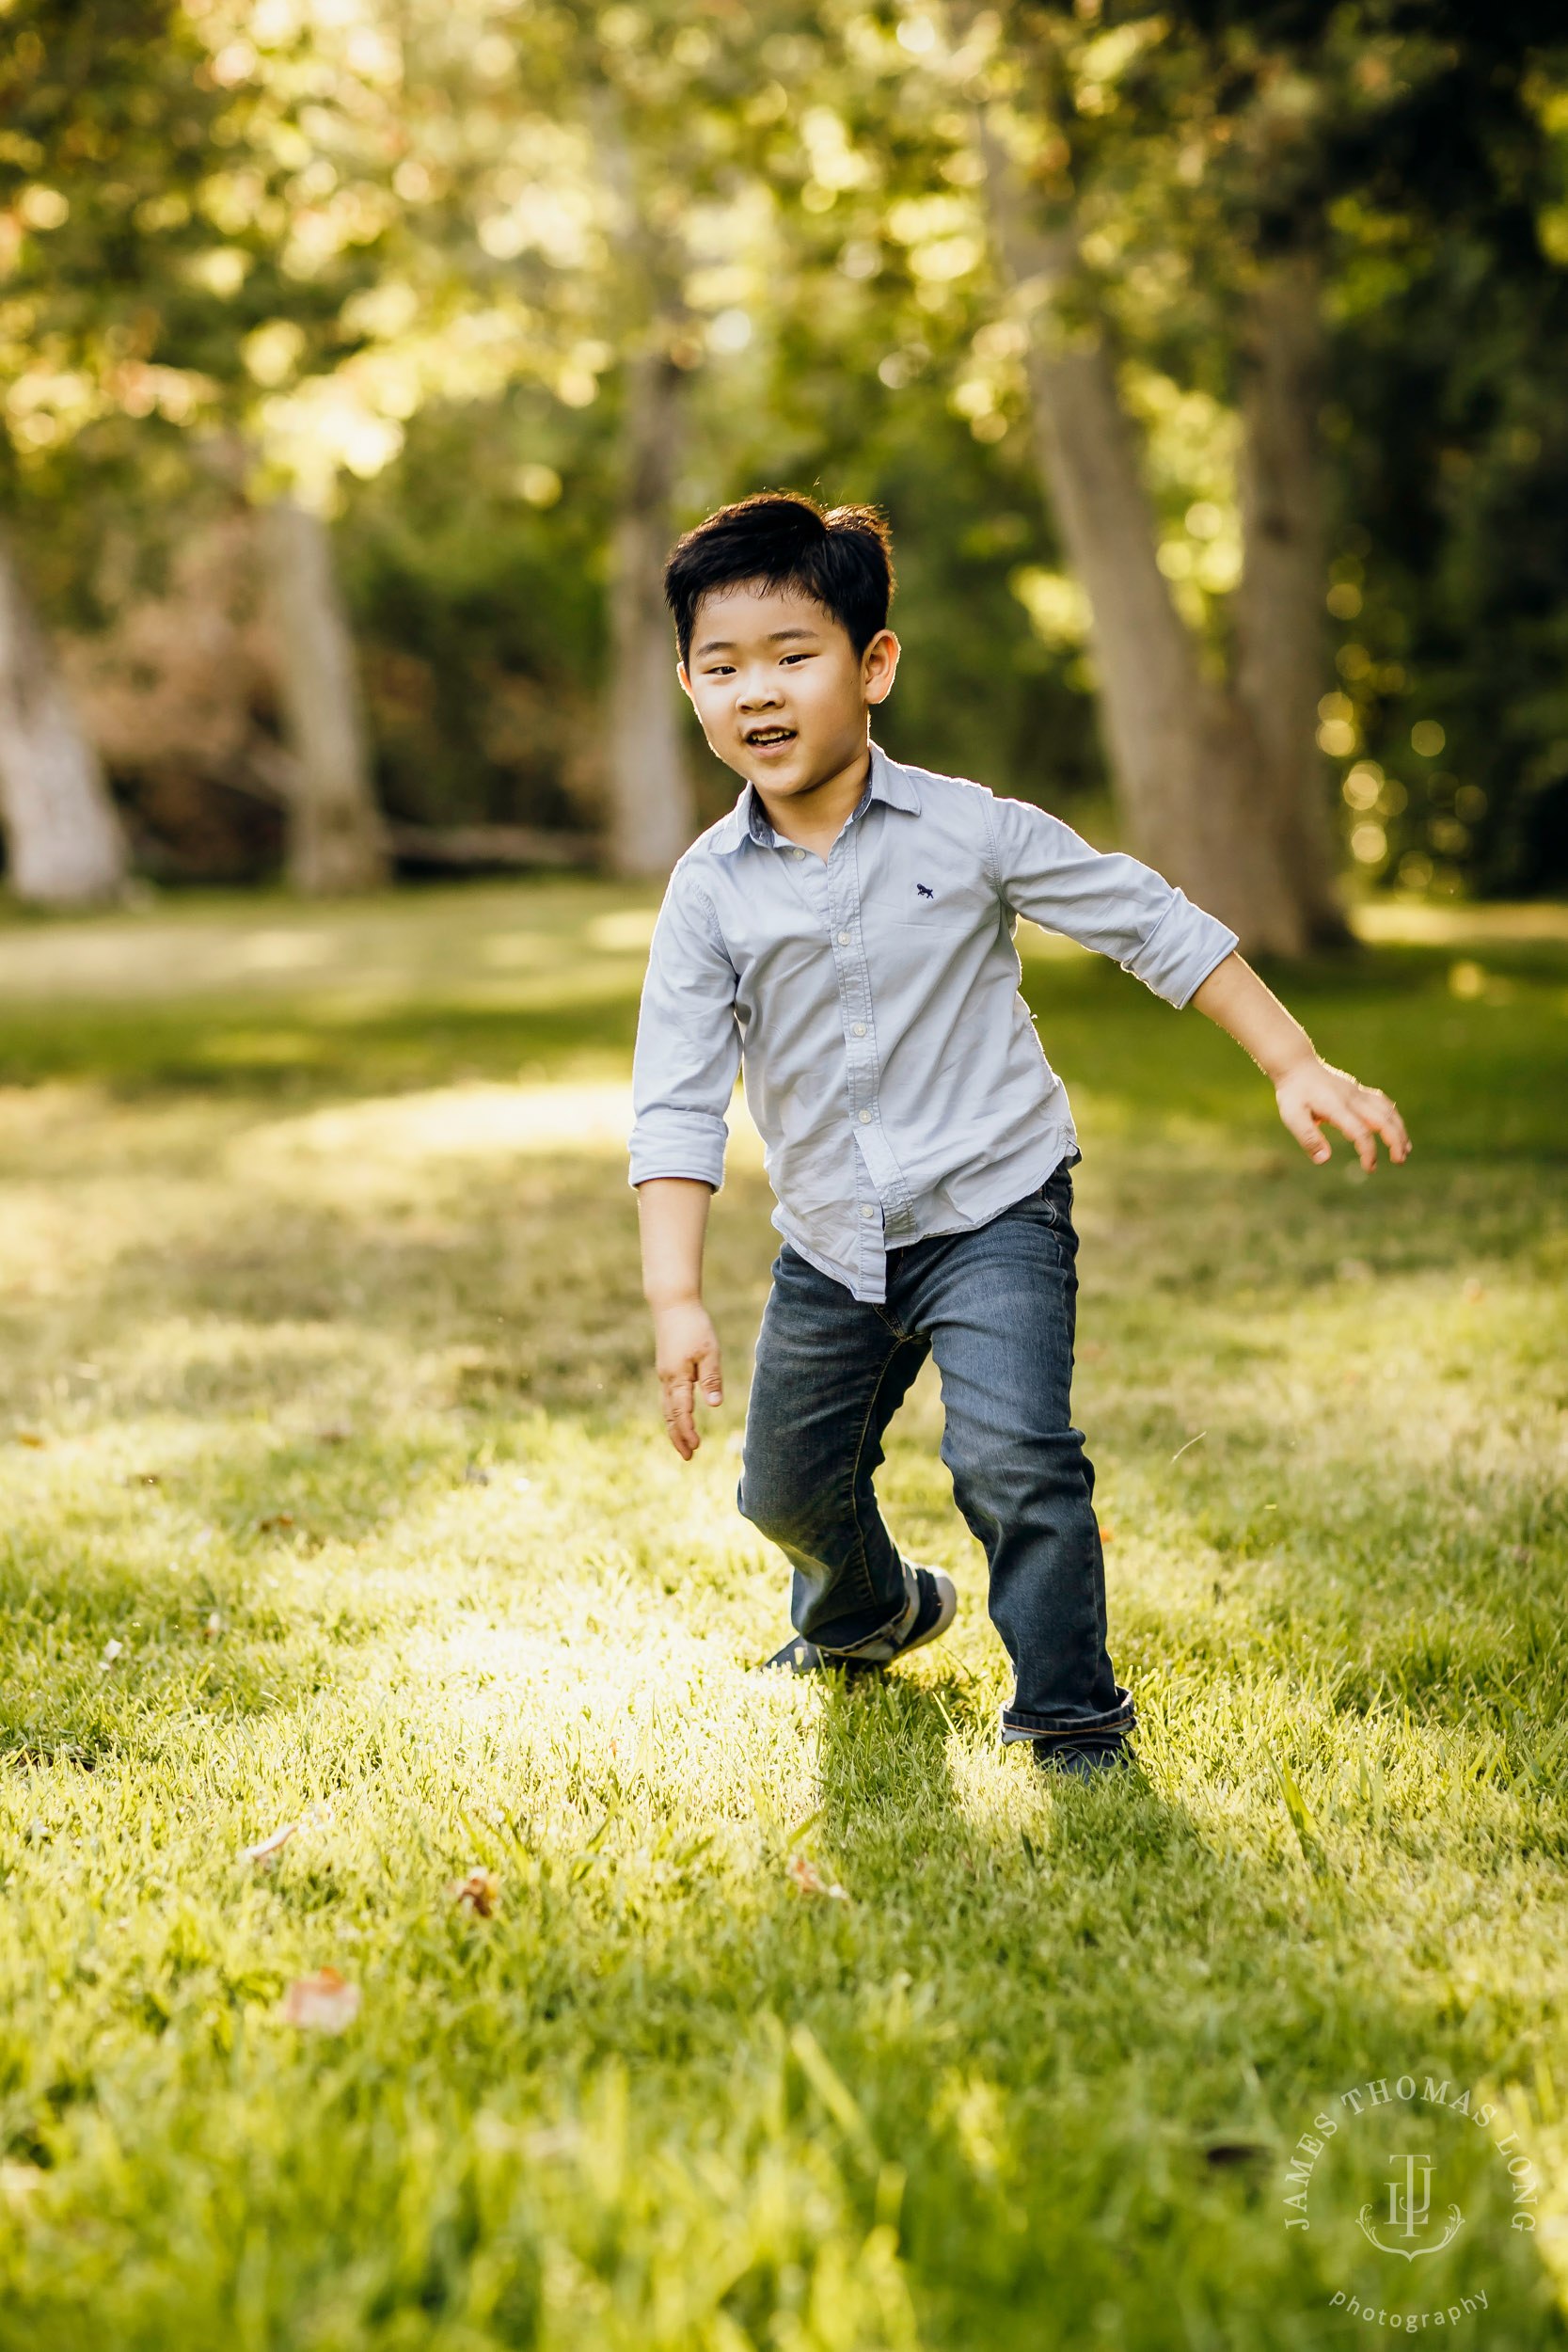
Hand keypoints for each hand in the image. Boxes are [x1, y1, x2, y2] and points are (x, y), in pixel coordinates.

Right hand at [652, 1299, 722, 1459]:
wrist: (673, 1305)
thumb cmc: (694, 1326)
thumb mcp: (709, 1352)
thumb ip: (711, 1379)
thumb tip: (714, 1405)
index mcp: (677, 1377)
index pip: (681, 1412)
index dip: (688, 1431)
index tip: (696, 1447)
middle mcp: (667, 1379)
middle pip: (670, 1415)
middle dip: (678, 1437)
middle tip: (687, 1457)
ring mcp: (664, 1374)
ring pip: (666, 1408)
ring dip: (674, 1427)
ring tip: (683, 1444)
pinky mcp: (666, 1369)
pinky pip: (667, 1398)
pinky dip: (672, 1413)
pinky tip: (680, 1418)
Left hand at [1275, 1055, 1409, 1170]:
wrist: (1297, 1065)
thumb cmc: (1293, 1093)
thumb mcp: (1292, 1116)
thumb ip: (1308, 1138)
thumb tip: (1324, 1160)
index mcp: (1336, 1107)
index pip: (1361, 1132)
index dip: (1369, 1152)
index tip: (1369, 1168)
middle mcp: (1352, 1098)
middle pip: (1384, 1119)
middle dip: (1396, 1140)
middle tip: (1400, 1160)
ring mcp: (1357, 1093)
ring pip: (1388, 1110)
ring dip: (1400, 1129)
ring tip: (1405, 1149)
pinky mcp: (1358, 1091)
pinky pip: (1382, 1103)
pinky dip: (1393, 1117)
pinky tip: (1395, 1129)